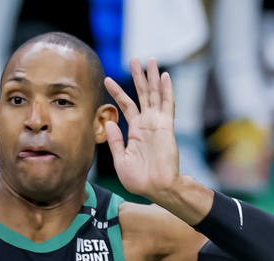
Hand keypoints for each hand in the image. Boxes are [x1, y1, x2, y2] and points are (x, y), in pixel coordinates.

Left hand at [103, 58, 180, 198]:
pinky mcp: (166, 126)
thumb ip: (115, 141)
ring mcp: (157, 123)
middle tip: (134, 59)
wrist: (156, 187)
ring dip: (152, 77)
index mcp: (135, 131)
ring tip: (149, 60)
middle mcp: (147, 124)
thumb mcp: (121, 160)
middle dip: (138, 76)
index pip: (126, 106)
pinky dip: (166, 90)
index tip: (107, 79)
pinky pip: (167, 104)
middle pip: (142, 94)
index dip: (117, 92)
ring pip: (154, 94)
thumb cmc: (139, 179)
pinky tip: (164, 76)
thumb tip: (108, 123)